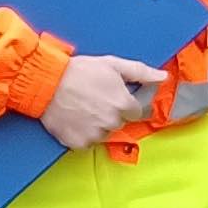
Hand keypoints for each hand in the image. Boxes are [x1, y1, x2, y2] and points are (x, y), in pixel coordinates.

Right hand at [41, 54, 167, 149]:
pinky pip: (87, 142)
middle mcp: (112, 121)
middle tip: (93, 100)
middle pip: (120, 123)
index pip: (136, 112)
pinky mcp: (78, 142)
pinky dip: (82, 134)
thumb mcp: (112, 65)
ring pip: (104, 133)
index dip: (125, 103)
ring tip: (82, 109)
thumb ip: (141, 72)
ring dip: (97, 125)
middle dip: (110, 114)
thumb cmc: (79, 71)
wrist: (45, 82)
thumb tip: (163, 77)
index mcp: (123, 104)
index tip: (112, 97)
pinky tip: (74, 119)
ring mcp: (95, 134)